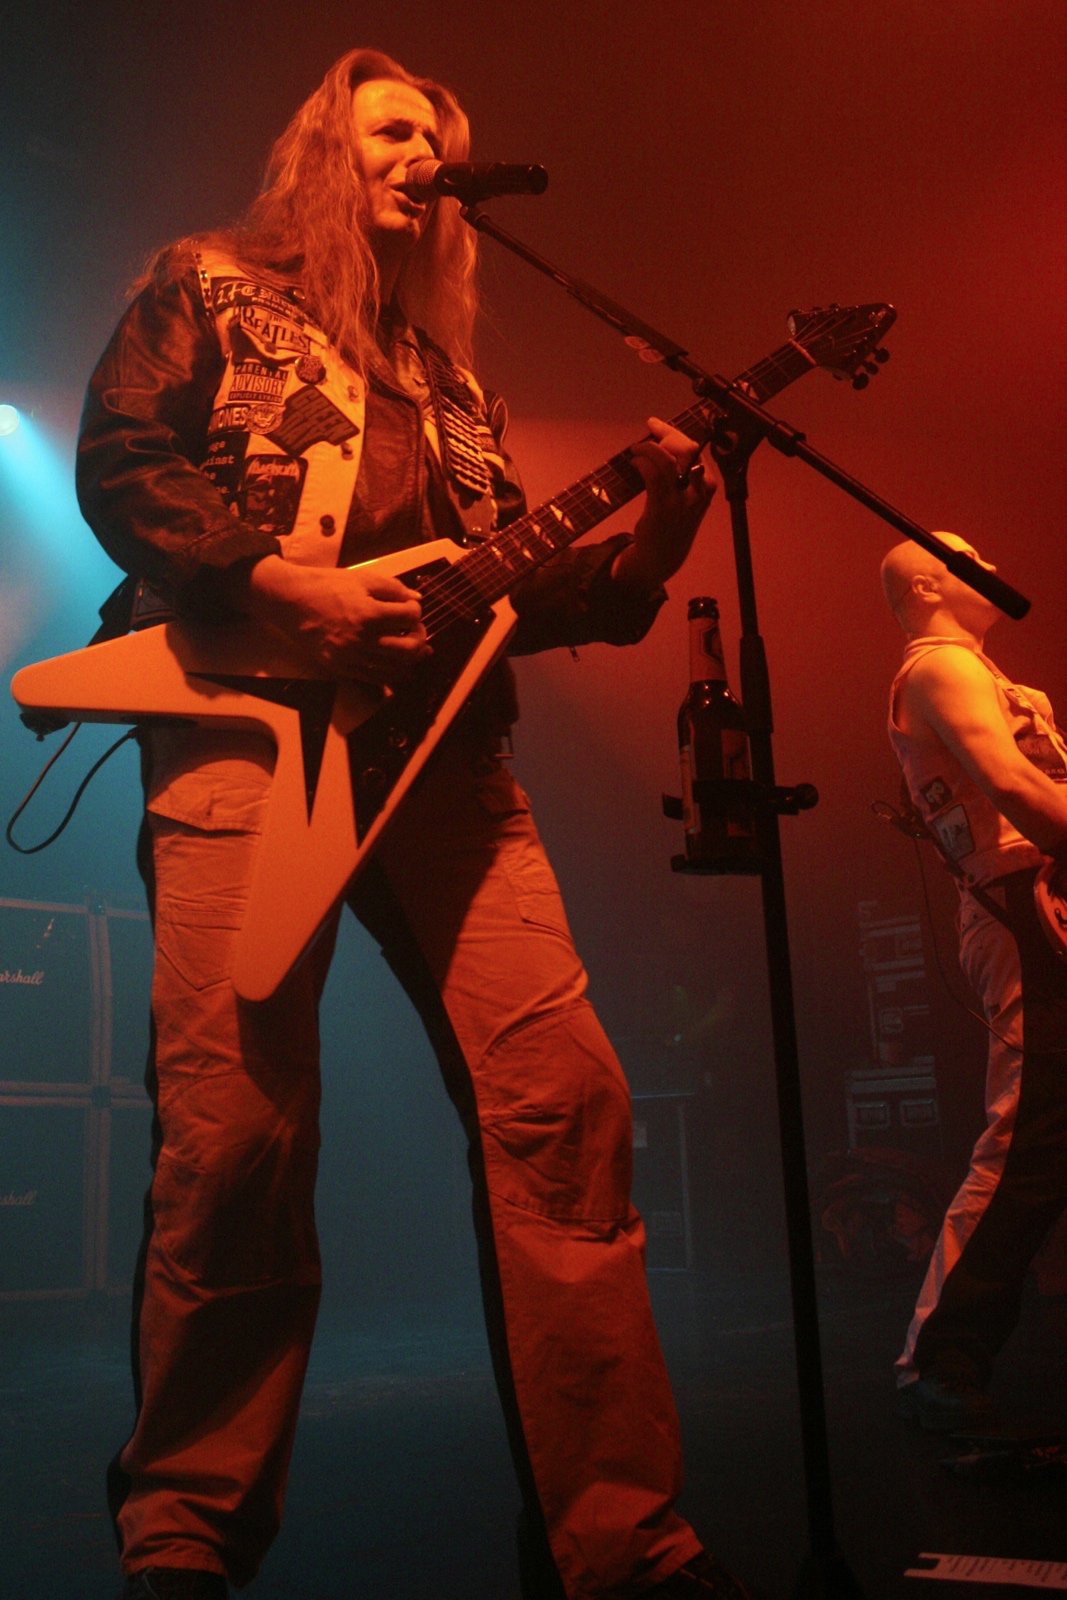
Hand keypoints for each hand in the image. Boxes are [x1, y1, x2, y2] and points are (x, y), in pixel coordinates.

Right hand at [241, 556, 428, 682]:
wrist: (291, 601)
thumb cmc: (325, 586)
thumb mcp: (361, 578)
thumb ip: (393, 588)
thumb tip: (416, 599)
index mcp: (368, 613)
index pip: (410, 617)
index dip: (416, 611)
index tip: (411, 608)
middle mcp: (362, 638)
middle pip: (409, 648)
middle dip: (420, 638)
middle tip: (417, 630)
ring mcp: (351, 656)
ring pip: (395, 668)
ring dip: (411, 660)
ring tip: (413, 649)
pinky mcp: (342, 668)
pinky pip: (375, 678)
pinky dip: (392, 674)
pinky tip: (399, 667)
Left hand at [612, 417, 715, 591]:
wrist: (663, 556)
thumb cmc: (673, 522)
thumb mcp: (686, 497)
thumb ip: (681, 472)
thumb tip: (660, 441)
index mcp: (708, 485)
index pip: (695, 449)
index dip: (673, 432)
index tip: (656, 424)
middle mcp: (699, 491)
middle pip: (686, 449)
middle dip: (665, 435)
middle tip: (648, 435)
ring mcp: (681, 500)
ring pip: (667, 459)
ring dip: (648, 448)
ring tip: (636, 449)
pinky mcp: (662, 508)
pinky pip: (652, 475)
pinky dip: (642, 463)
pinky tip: (634, 463)